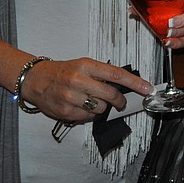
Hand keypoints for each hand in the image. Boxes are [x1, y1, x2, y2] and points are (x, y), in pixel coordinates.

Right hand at [20, 58, 153, 121]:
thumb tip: (126, 86)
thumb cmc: (64, 71)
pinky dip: (90, 114)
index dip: (135, 83)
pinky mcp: (66, 112)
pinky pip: (88, 117)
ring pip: (101, 108)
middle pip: (111, 94)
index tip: (147, 89)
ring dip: (103, 107)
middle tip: (121, 102)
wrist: (36, 80)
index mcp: (86, 65)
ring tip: (93, 100)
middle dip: (120, 101)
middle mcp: (78, 80)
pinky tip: (82, 106)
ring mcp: (71, 97)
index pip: (116, 74)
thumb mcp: (83, 65)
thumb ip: (102, 74)